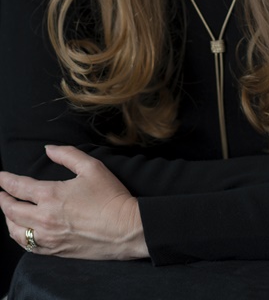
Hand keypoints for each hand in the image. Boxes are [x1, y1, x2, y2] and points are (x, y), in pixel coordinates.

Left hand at [0, 145, 148, 259]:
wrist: (125, 229)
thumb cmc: (110, 196)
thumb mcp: (92, 167)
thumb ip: (67, 154)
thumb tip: (48, 149)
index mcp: (51, 195)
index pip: (18, 187)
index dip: (5, 180)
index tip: (0, 176)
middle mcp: (44, 218)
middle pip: (11, 210)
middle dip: (2, 199)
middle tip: (0, 192)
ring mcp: (48, 237)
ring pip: (15, 230)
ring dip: (8, 218)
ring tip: (8, 210)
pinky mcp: (55, 250)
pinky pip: (27, 246)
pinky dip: (19, 236)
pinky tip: (21, 231)